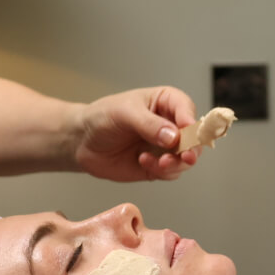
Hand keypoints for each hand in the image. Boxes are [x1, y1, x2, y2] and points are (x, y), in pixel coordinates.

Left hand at [72, 86, 201, 180]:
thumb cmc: (101, 118)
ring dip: (176, 163)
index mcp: (166, 102)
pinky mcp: (158, 166)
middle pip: (194, 138)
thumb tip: (173, 136)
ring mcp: (166, 147)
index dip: (191, 121)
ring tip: (159, 163)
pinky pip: (171, 172)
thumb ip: (149, 124)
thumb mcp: (124, 113)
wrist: (81, 142)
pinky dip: (162, 171)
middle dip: (191, 149)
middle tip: (184, 156)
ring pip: (186, 158)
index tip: (187, 131)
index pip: (186, 109)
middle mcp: (170, 125)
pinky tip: (143, 162)